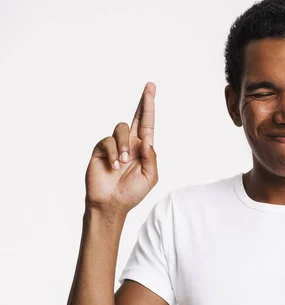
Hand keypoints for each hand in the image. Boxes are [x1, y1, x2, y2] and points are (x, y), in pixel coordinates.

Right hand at [85, 82, 157, 214]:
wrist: (111, 204)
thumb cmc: (131, 193)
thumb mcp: (150, 177)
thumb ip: (151, 158)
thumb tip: (147, 140)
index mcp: (143, 149)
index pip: (147, 124)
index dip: (149, 107)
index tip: (151, 89)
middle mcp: (129, 144)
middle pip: (135, 117)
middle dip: (144, 102)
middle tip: (149, 87)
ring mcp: (115, 146)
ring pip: (121, 129)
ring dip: (124, 145)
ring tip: (123, 162)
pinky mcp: (101, 149)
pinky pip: (108, 142)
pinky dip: (112, 154)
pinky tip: (113, 167)